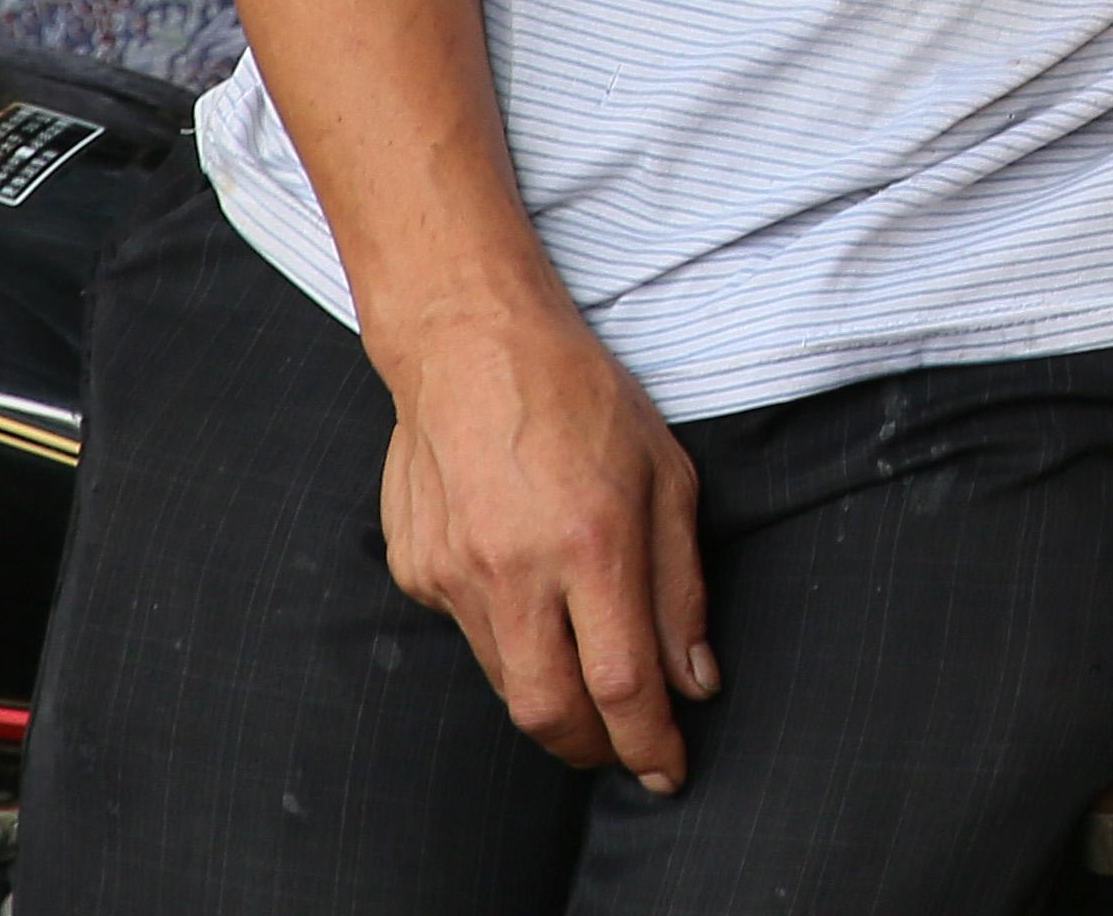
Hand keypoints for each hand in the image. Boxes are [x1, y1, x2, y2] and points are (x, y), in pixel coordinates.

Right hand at [375, 297, 713, 787]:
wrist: (469, 343)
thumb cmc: (582, 397)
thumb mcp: (667, 475)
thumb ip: (681, 587)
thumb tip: (696, 682)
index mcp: (591, 541)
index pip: (623, 684)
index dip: (650, 743)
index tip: (669, 771)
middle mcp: (514, 569)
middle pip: (550, 712)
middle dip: (594, 750)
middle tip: (625, 749)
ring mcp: (454, 574)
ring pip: (506, 682)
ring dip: (552, 698)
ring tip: (586, 673)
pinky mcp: (416, 570)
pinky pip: (468, 635)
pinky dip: (508, 637)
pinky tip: (526, 590)